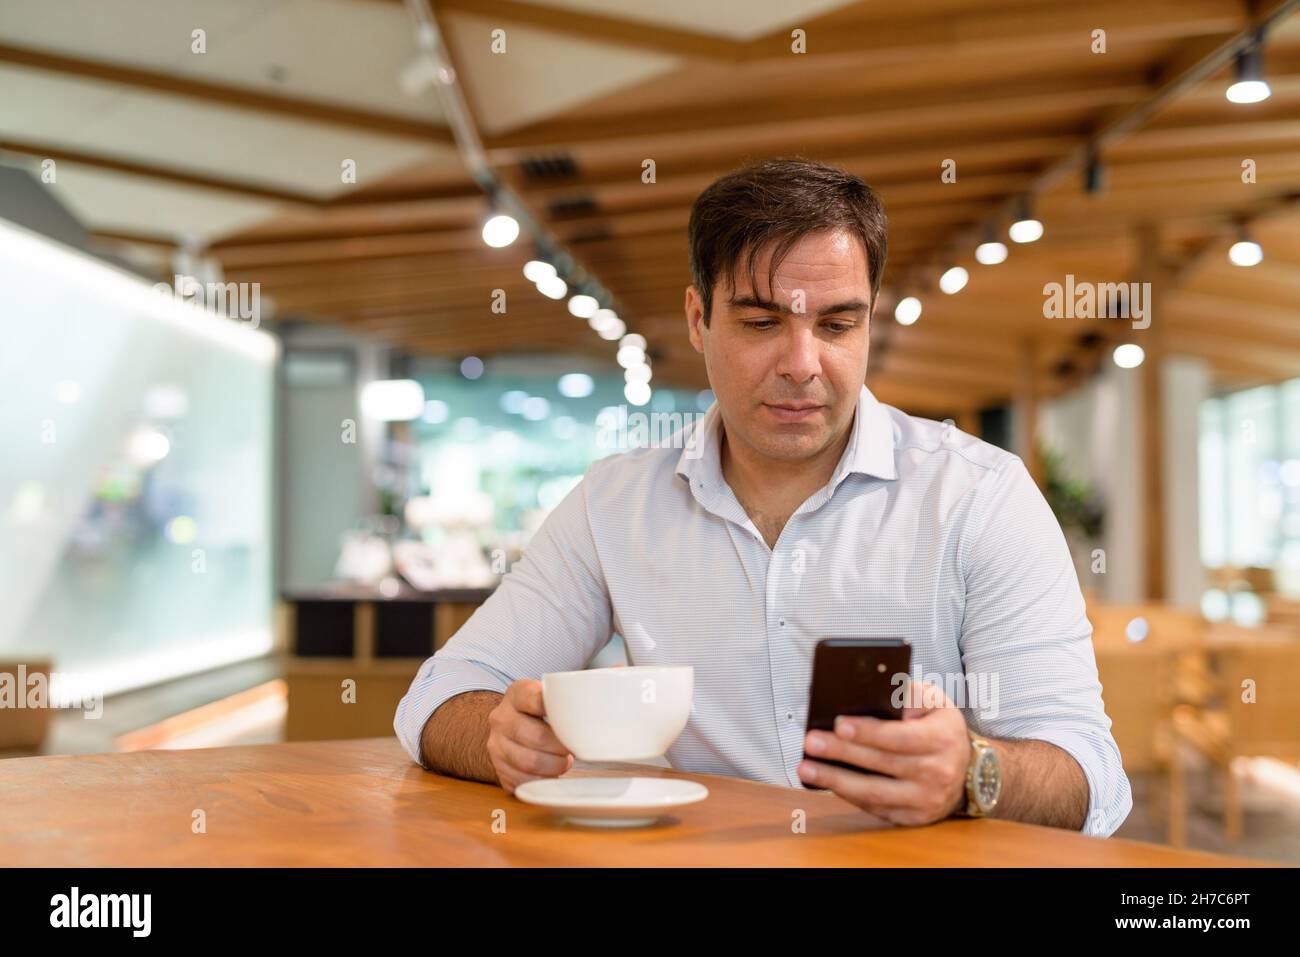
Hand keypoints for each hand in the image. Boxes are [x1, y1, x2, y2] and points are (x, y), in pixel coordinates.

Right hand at [487, 679, 573, 794]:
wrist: (508, 727)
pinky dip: (542, 780)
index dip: (556, 710)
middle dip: (562, 747)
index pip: (534, 698)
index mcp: (517, 694)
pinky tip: (552, 774)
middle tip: (574, 749)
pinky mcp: (499, 768)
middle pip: (536, 736)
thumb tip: (617, 669)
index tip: (573, 719)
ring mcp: (497, 744)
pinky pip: (522, 780)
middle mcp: (502, 718)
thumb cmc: (539, 712)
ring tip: (565, 762)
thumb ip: (583, 684)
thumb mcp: (551, 693)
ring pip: (529, 761)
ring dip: (554, 766)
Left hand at [796, 679, 969, 825]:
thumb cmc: (941, 730)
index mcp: (942, 739)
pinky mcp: (912, 817)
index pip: (901, 737)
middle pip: (881, 763)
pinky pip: (875, 808)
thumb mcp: (935, 702)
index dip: (869, 732)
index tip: (839, 723)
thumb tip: (877, 691)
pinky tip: (825, 782)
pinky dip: (847, 795)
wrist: (968, 771)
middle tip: (811, 741)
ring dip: (835, 780)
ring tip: (806, 767)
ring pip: (874, 792)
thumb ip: (908, 693)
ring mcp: (925, 800)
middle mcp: (937, 773)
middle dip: (841, 752)